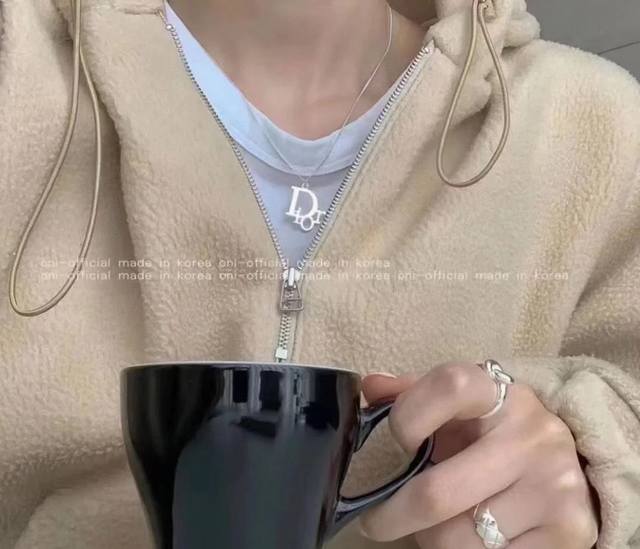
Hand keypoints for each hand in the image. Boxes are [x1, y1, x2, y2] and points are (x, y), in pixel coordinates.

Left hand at [358, 362, 598, 548]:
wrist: (570, 460)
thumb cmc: (493, 430)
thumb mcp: (459, 406)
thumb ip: (413, 393)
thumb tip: (371, 387)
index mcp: (499, 394)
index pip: (449, 386)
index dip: (408, 416)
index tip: (397, 442)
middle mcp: (532, 436)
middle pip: (437, 493)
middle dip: (394, 516)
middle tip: (376, 522)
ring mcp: (554, 486)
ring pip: (458, 539)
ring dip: (430, 540)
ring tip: (432, 527)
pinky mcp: (568, 533)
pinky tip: (464, 541)